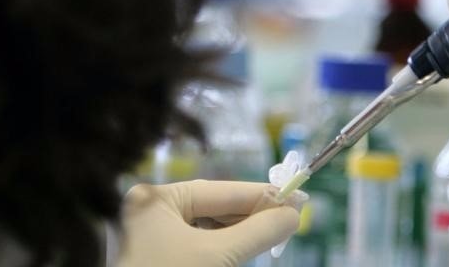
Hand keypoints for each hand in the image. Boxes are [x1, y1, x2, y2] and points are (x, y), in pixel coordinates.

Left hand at [116, 180, 301, 266]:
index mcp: (155, 199)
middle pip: (215, 207)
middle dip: (253, 215)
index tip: (296, 197)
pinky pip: (200, 244)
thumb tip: (294, 214)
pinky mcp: (162, 259)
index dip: (262, 194)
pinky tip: (247, 246)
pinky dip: (226, 246)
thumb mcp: (217, 254)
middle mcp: (151, 212)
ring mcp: (154, 238)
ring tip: (274, 231)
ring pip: (210, 227)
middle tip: (290, 218)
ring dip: (242, 231)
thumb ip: (258, 231)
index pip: (221, 190)